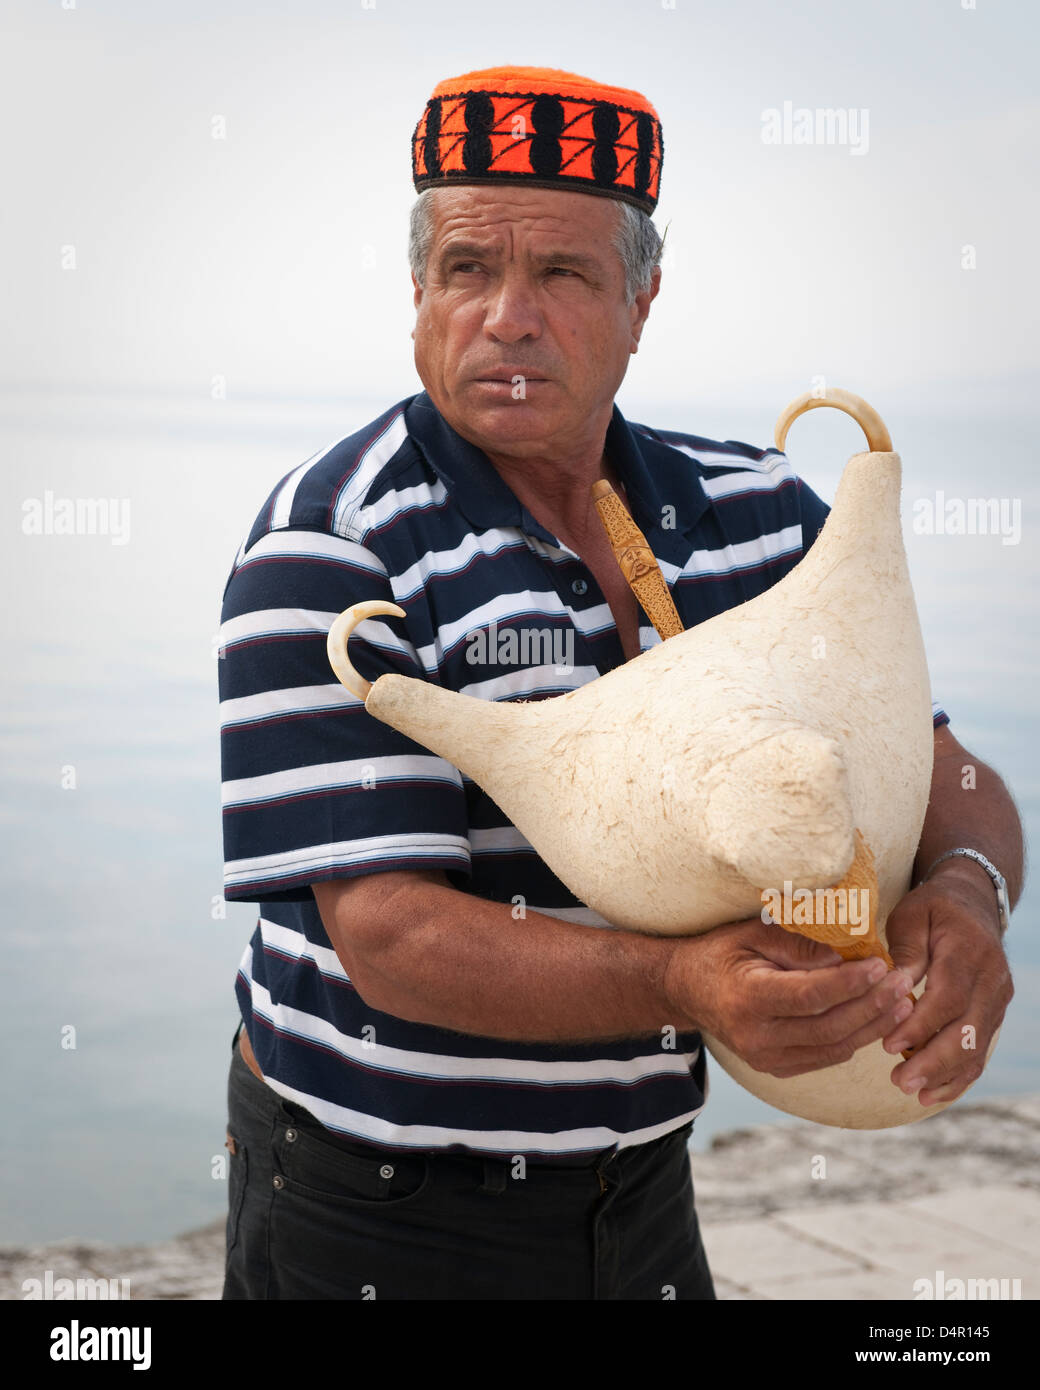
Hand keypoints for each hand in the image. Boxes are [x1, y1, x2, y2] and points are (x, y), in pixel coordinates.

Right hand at [665, 916, 915, 1077]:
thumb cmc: (723, 953)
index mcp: (747, 999)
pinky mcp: (775, 1068)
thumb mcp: (753, 934)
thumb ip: (797, 945)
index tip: (881, 965)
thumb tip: (842, 957)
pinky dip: (853, 1039)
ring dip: (872, 1027)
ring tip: (903, 1004)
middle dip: (872, 1006)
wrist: (687, 989)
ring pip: (833, 1049)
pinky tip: (875, 1020)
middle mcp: (756, 1037)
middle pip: (829, 1028)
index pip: (810, 996)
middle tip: (904, 984)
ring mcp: (765, 1058)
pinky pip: (825, 1058)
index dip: (850, 984)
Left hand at [882, 861, 1012, 1104]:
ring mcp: (998, 999)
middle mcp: (991, 979)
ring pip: (977, 1046)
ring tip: (911, 1091)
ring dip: (945, 1073)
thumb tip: (895, 987)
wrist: (974, 902)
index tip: (889, 1045)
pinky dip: (959, 1076)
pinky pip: (981, 1050)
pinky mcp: (994, 1013)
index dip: (920, 1025)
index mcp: (968, 951)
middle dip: (934, 1061)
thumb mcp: (911, 916)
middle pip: (968, 1030)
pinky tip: (934, 1094)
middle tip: (899, 1082)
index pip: (948, 997)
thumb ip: (906, 952)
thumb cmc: (932, 908)